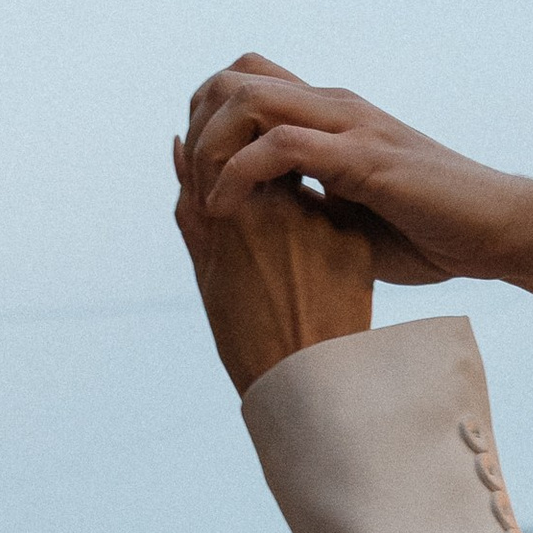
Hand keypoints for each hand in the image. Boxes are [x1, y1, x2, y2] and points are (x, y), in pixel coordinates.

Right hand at [171, 133, 371, 396]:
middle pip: (270, 164)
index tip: (230, 192)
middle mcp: (281, 205)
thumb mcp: (207, 274)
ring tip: (291, 262)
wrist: (308, 386)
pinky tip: (319, 277)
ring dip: (296, 210)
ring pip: (306, 190)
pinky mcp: (356, 239)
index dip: (229, 165)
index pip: (228, 153)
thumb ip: (192, 209)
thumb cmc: (248, 337)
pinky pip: (337, 219)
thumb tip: (177, 146)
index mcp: (235, 211)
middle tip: (265, 228)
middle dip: (264, 181)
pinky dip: (325, 238)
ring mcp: (322, 219)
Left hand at [184, 56, 532, 356]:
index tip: (195, 174)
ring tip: (204, 198)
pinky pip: (282, 147)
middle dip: (197, 123)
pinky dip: (240, 175)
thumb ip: (310, 205)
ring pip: (249, 99)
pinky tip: (229, 212)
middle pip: (235, 76)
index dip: (207, 118)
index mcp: (331, 117)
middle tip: (189, 181)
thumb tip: (267, 220)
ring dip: (210, 147)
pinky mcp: (363, 157)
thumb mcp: (351, 218)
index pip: (248, 82)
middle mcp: (335, 108)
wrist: (498, 230)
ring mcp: (349, 127)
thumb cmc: (433, 231)